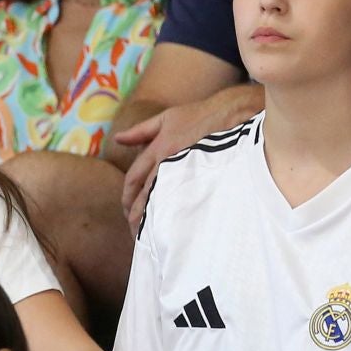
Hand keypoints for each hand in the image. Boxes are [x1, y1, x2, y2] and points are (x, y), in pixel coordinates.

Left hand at [116, 98, 249, 229]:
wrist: (233, 115)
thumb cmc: (200, 115)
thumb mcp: (166, 118)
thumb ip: (140, 131)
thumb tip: (117, 139)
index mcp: (157, 148)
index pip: (134, 179)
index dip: (127, 198)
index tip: (126, 211)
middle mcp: (167, 160)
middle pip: (144, 194)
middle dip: (136, 214)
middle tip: (134, 230)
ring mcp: (185, 169)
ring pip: (161, 201)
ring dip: (152, 219)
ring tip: (148, 236)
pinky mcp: (202, 177)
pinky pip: (183, 200)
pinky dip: (174, 215)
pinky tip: (172, 227)